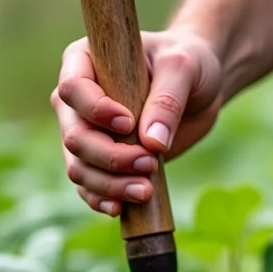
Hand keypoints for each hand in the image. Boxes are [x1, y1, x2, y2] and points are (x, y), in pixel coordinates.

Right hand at [51, 29, 222, 215]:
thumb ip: (167, 99)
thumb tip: (151, 142)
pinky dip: (103, 200)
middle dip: (109, 158)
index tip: (129, 124)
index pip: (72, 91)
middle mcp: (78, 102)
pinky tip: (122, 208)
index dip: (96, 112)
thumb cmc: (188, 66)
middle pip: (74, 138)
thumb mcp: (183, 68)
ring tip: (146, 190)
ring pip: (80, 168)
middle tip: (148, 163)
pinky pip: (90, 188)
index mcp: (84, 62)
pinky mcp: (104, 163)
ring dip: (109, 185)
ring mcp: (88, 135)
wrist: (199, 92)